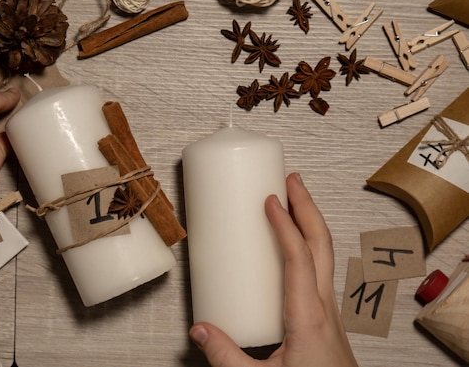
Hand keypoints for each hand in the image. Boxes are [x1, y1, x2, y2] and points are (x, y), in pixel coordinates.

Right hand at [189, 173, 357, 366]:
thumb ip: (225, 355)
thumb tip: (199, 330)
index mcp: (308, 319)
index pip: (299, 259)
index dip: (285, 225)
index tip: (271, 201)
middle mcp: (325, 310)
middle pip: (323, 245)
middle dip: (308, 208)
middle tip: (293, 182)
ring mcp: (331, 314)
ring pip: (327, 256)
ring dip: (312, 224)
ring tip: (295, 204)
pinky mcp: (327, 320)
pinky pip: (321, 272)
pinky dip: (310, 248)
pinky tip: (294, 250)